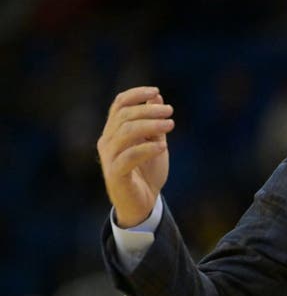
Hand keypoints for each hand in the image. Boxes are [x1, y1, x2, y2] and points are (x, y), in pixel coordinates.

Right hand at [96, 86, 173, 226]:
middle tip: (170, 111)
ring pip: (125, 133)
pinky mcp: (115, 175)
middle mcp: (107, 142)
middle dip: (148, 110)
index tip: (156, 91)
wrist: (142, 204)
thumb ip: (154, 122)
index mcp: (114, 131)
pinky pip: (128, 157)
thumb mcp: (154, 142)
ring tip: (170, 124)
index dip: (136, 95)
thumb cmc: (147, 172)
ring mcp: (109, 158)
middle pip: (123, 116)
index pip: (118, 105)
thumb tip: (156, 96)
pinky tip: (162, 147)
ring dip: (149, 125)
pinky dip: (146, 149)